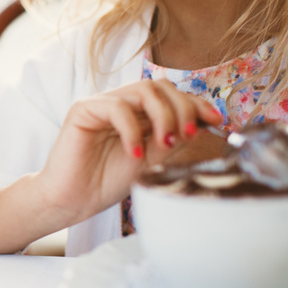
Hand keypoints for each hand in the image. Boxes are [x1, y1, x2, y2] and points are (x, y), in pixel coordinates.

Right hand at [35, 79, 222, 226]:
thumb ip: (171, 138)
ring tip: (165, 143)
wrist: (72, 200)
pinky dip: (132, 131)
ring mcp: (101, 104)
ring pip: (142, 91)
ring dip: (163, 115)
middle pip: (160, 87)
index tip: (217, 121)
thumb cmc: (105, 182)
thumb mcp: (151, 160)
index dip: (196, 103)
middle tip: (188, 136)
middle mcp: (120, 104)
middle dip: (183, 108)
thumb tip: (201, 123)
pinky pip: (116, 108)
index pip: (170, 95)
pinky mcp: (82, 110)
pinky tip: (134, 153)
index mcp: (137, 114)